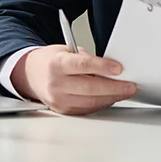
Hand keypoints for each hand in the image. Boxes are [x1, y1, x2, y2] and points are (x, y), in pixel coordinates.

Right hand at [12, 45, 135, 114]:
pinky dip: (101, 103)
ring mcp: (59, 100)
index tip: (119, 68)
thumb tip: (110, 68)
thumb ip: (86, 59)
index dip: (103, 67)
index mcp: (56, 64)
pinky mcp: (63, 111)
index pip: (82, 65)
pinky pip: (87, 109)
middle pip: (90, 88)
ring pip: (91, 101)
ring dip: (111, 97)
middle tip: (129, 86)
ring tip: (124, 92)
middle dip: (114, 87)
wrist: (30, 75)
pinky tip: (110, 98)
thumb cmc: (50, 61)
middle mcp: (56, 83)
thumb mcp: (66, 51)